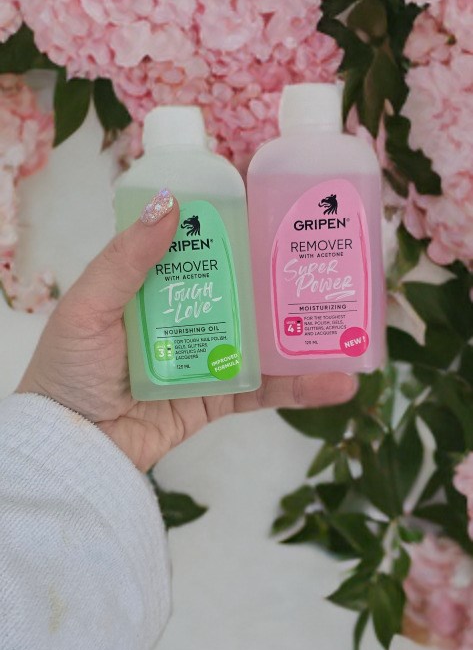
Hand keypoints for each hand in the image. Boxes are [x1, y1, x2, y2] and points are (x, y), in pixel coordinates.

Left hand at [17, 193, 356, 471]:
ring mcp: (206, 355)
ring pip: (263, 335)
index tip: (274, 200)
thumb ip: (126, 259)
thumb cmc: (67, 372)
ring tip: (352, 318)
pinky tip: (336, 381)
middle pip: (242, 284)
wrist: (72, 449)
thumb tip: (172, 204)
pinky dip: (301, 387)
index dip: (234, 222)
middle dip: (283, 270)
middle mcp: (185, 313)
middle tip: (328, 251)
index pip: (199, 243)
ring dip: (306, 328)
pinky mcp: (219, 397)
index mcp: (152, 283)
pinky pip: (266, 389)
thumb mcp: (89, 307)